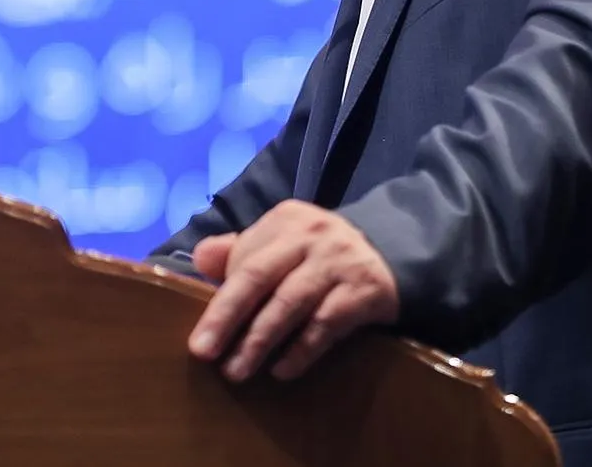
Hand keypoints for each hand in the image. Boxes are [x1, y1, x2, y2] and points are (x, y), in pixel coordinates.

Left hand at [186, 199, 398, 381]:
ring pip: (290, 303)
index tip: (201, 337)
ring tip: (237, 370)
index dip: (221, 301)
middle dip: (226, 316)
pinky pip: (326, 324)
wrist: (391, 257)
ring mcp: (339, 261)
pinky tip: (281, 370)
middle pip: (259, 276)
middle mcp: (310, 235)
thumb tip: (200, 259)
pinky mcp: (365, 289)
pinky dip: (301, 350)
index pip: (244, 260)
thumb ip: (242, 251)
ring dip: (260, 340)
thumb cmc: (320, 256)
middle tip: (203, 353)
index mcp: (284, 221)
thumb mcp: (284, 243)